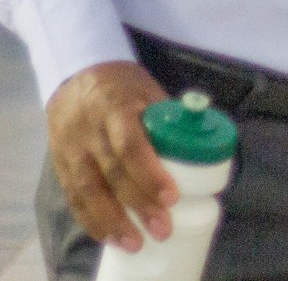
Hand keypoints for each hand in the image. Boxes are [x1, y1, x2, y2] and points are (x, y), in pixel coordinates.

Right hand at [45, 60, 175, 252]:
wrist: (75, 73)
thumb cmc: (123, 84)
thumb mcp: (148, 89)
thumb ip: (166, 118)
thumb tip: (199, 147)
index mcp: (116, 108)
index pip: (131, 145)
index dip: (150, 174)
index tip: (171, 197)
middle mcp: (89, 131)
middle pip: (111, 174)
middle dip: (137, 205)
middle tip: (161, 229)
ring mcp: (71, 149)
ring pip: (87, 191)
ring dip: (111, 222)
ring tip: (134, 243)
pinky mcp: (60, 163)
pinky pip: (73, 196)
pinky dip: (90, 219)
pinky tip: (108, 237)